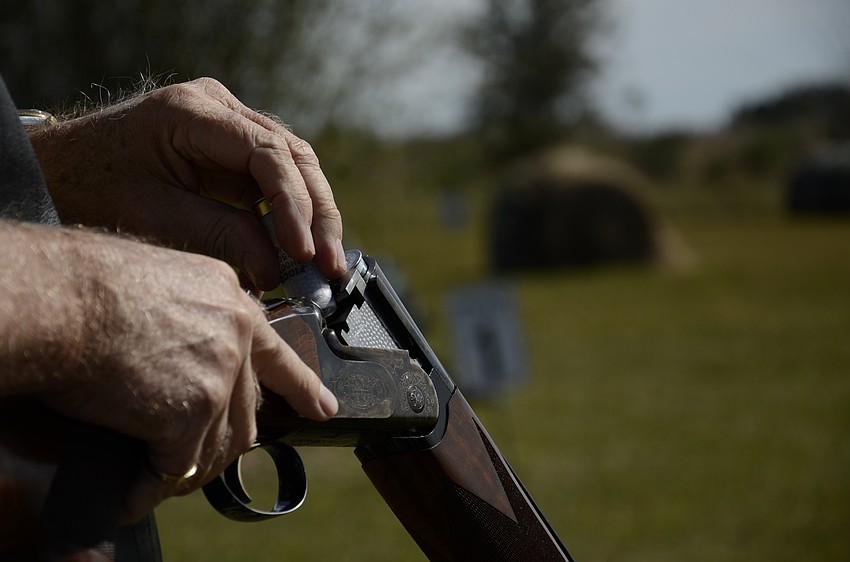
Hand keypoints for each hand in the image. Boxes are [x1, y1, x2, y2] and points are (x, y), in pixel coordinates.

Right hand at [0, 222, 337, 520]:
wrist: (58, 298)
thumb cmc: (87, 285)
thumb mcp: (162, 282)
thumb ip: (192, 317)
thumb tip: (186, 359)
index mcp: (231, 301)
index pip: (278, 354)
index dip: (301, 387)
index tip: (320, 408)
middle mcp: (237, 337)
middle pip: (247, 410)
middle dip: (226, 442)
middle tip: (203, 463)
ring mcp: (220, 375)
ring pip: (216, 445)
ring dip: (185, 469)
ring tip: (158, 480)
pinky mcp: (192, 413)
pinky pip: (174, 468)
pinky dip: (148, 488)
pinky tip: (133, 496)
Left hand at [29, 77, 345, 289]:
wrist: (61, 172)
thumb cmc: (93, 187)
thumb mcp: (154, 216)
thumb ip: (220, 235)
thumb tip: (277, 270)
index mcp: (194, 111)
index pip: (267, 153)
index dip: (293, 205)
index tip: (303, 252)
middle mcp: (221, 108)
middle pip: (294, 156)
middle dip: (318, 214)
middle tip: (329, 264)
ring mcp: (230, 126)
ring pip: (296, 167)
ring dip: (314, 216)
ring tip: (326, 264)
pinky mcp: (234, 151)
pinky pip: (278, 181)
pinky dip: (293, 216)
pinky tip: (302, 250)